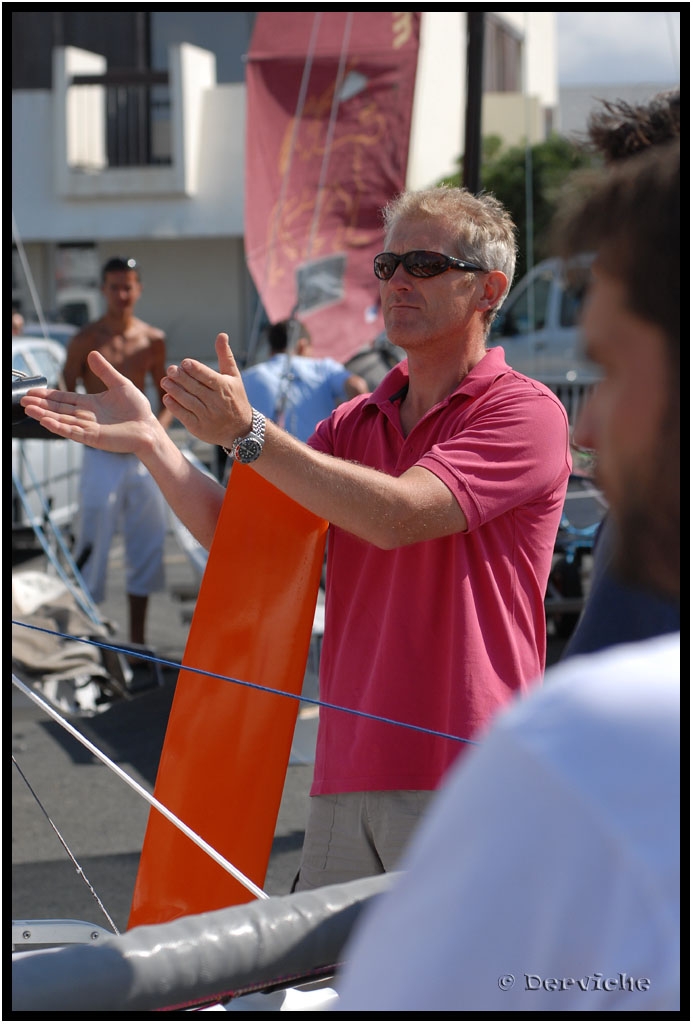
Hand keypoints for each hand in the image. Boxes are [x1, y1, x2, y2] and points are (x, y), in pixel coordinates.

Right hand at [20, 351, 156, 455]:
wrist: (149, 427)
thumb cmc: (137, 408)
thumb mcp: (119, 384)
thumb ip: (105, 371)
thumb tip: (92, 353)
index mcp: (89, 403)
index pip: (64, 398)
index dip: (48, 395)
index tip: (33, 391)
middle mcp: (85, 416)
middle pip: (58, 409)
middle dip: (40, 404)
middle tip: (23, 399)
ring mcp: (88, 428)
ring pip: (61, 420)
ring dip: (44, 415)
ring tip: (28, 409)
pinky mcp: (94, 437)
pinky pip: (72, 432)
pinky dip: (58, 427)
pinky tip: (45, 421)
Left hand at [161, 333, 252, 445]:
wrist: (241, 429)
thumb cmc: (235, 398)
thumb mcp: (233, 377)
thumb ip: (225, 356)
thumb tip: (221, 335)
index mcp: (224, 387)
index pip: (207, 376)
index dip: (194, 369)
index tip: (184, 363)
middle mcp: (216, 402)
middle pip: (194, 387)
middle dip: (180, 378)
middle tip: (170, 369)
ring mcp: (208, 416)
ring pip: (187, 401)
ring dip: (174, 390)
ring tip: (165, 381)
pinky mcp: (199, 428)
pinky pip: (184, 416)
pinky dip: (174, 406)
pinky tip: (167, 397)